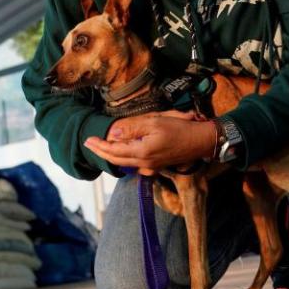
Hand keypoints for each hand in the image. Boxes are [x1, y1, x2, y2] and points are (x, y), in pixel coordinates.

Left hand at [84, 110, 216, 170]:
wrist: (201, 141)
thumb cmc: (180, 128)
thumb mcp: (155, 122)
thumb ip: (132, 127)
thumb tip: (113, 132)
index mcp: (142, 152)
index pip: (113, 151)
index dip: (99, 146)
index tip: (88, 140)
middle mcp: (144, 163)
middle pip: (116, 160)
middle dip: (101, 152)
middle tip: (89, 144)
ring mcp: (150, 167)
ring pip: (125, 163)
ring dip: (111, 156)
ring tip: (101, 146)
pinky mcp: (156, 166)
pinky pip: (135, 164)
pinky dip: (124, 158)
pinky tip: (122, 151)